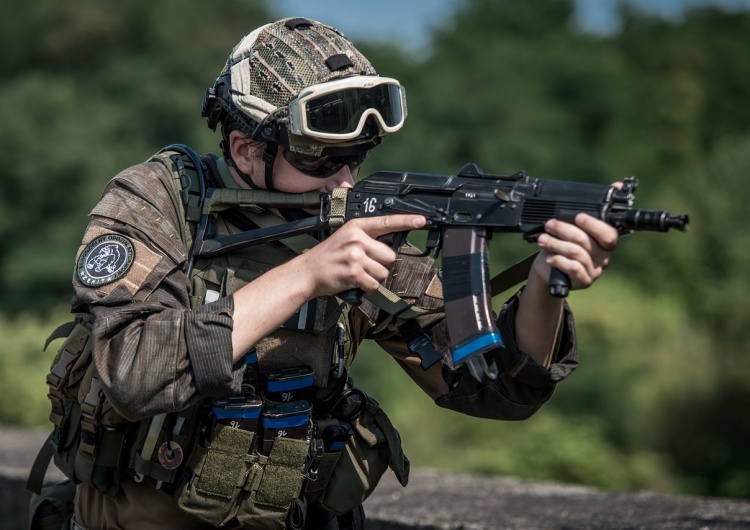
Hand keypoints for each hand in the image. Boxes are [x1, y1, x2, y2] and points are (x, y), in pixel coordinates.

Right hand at [298, 214, 426, 297]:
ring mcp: (355, 256)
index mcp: (356, 227)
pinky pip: (374, 284)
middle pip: (390, 255)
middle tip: (364, 265)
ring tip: (358, 273)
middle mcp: (357, 239)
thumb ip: (367, 237)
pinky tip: (355, 282)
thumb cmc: (328, 256)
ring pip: (384, 271)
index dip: (406, 221)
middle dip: (382, 264)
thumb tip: (391, 242)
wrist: (307, 272)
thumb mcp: (345, 237)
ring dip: (375, 277)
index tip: (421, 220)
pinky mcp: (353, 273)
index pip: (386, 222)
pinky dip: (368, 287)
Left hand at [533, 211, 619, 292]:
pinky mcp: (585, 281)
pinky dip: (559, 260)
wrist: (548, 270)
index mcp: (604, 243)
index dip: (593, 225)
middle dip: (564, 229)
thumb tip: (568, 218)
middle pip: (586, 241)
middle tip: (549, 225)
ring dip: (556, 244)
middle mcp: (603, 258)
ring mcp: (595, 271)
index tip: (578, 217)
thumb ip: (574, 227)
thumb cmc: (560, 248)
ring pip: (576, 252)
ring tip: (543, 240)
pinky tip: (549, 258)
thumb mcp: (567, 234)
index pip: (608, 234)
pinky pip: (573, 268)